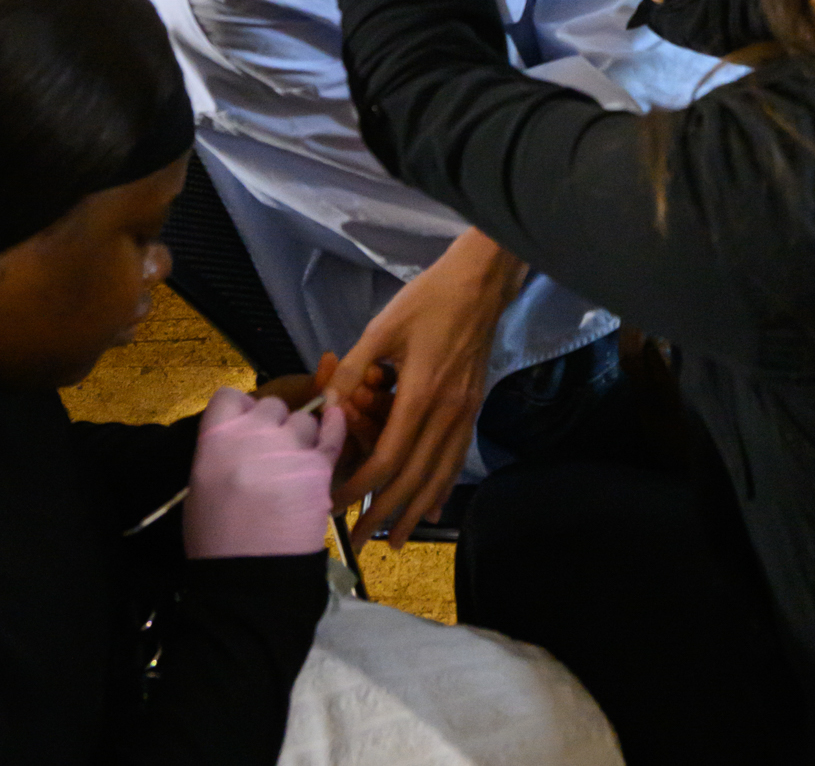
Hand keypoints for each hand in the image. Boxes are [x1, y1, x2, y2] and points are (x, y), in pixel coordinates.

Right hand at [184, 387, 346, 559]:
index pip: (228, 397)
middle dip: (271, 424)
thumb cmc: (217, 541)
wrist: (250, 579)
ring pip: (303, 420)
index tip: (243, 426)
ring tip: (292, 466)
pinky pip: (332, 431)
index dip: (238, 410)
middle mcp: (253, 435)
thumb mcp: (201, 489)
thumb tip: (241, 433)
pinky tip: (334, 419)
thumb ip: (221, 451)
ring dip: (300, 437)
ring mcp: (288, 447)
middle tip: (269, 453)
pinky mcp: (319, 466)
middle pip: (271, 406)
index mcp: (215, 441)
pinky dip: (334, 424)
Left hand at [323, 232, 524, 549]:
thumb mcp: (383, 326)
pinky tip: (434, 506)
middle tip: (360, 540)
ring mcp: (464, 412)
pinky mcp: (473, 407)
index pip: (388, 457)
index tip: (335, 503)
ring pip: (440, 474)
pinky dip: (443, 487)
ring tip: (396, 539)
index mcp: (421, 393)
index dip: (360, 485)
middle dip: (385, 512)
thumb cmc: (429, 299)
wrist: (480, 282)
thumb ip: (354, 368)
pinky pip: (457, 457)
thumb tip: (326, 406)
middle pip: (415, 477)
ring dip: (416, 510)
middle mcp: (446, 411)